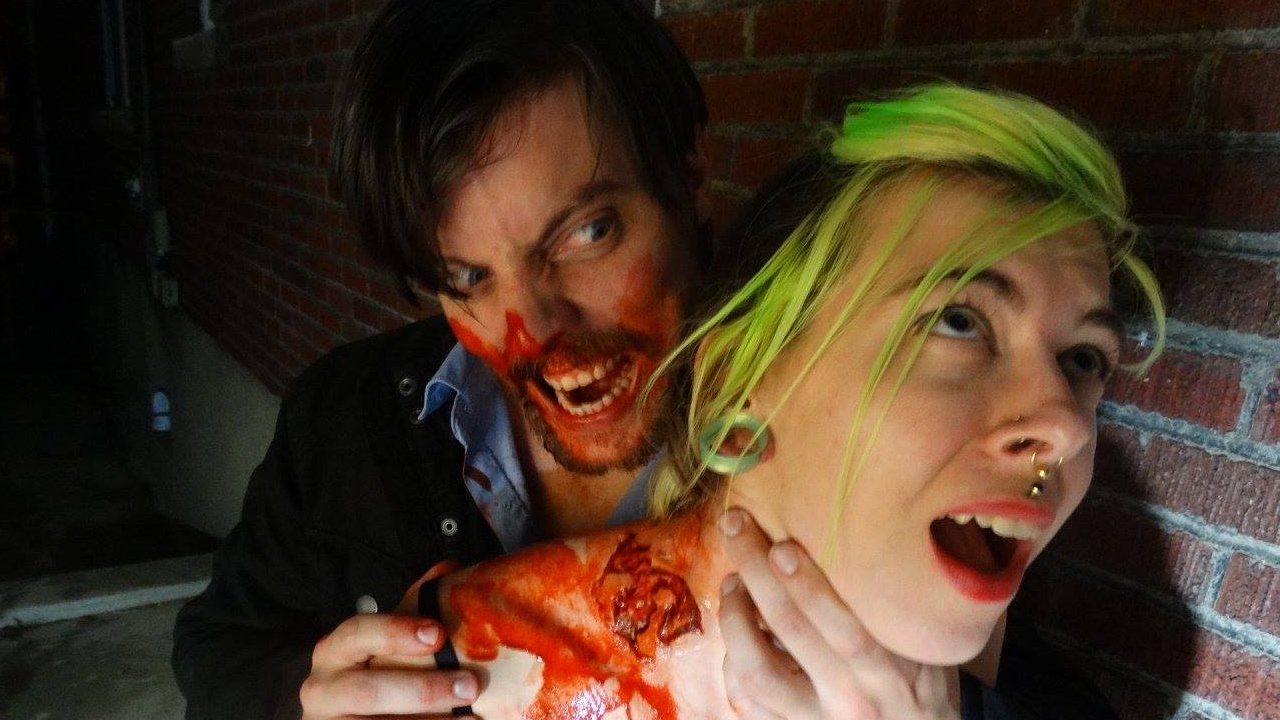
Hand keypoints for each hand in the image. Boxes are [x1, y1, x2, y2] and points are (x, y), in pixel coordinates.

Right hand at [299, 613, 478, 717]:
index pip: (357, 633)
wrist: (336, 717)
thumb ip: (410, 609)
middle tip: (469, 686)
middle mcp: (323, 690)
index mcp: (333, 652)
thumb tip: (449, 570)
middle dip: (423, 690)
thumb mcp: (379, 642)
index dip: (395, 632)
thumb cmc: (366, 674)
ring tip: (472, 718)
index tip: (437, 633)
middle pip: (367, 690)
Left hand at [717, 507, 959, 719]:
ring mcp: (814, 719)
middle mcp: (849, 699)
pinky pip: (748, 700)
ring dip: (736, 619)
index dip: (808, 585)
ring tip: (733, 581)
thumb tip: (853, 544)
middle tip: (736, 529)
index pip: (845, 628)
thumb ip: (893, 611)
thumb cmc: (922, 685)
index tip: (781, 546)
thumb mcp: (924, 649)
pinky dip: (731, 662)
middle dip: (758, 575)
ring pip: (758, 672)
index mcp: (888, 675)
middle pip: (792, 632)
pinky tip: (736, 629)